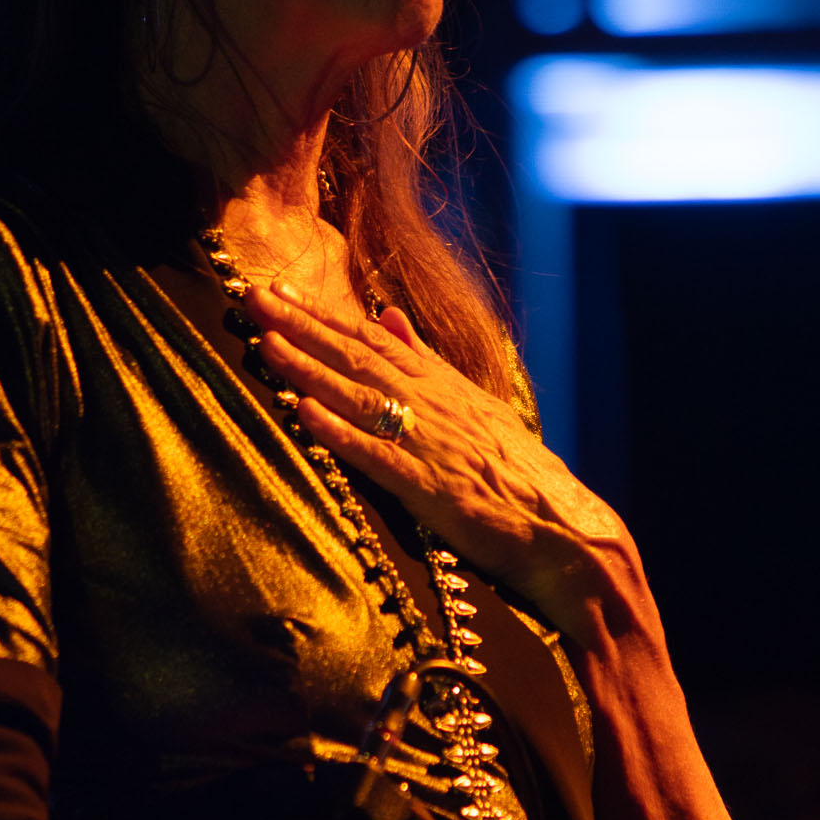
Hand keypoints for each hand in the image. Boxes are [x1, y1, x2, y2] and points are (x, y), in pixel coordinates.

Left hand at [244, 281, 631, 638]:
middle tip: (253, 296)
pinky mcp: (430, 489)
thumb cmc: (517, 475)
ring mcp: (431, 444)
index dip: (322, 313)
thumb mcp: (475, 406)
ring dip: (308, 369)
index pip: (372, 338)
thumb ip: (427, 362)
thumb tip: (387, 315)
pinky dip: (338, 432)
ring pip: (359, 397)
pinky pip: (377, 455)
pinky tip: (303, 413)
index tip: (278, 289)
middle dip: (302, 326)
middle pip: (358, 357)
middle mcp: (434, 405)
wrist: (566, 530)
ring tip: (265, 344)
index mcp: (443, 385)